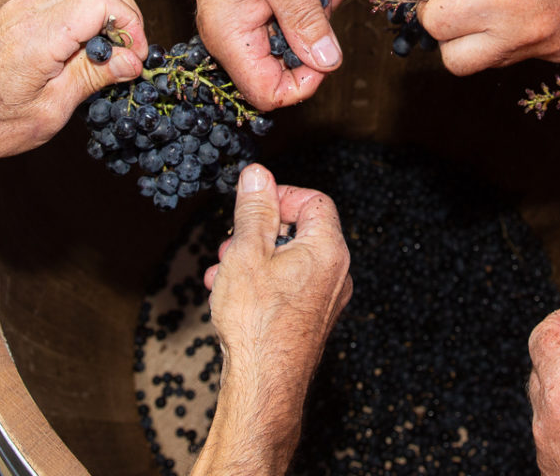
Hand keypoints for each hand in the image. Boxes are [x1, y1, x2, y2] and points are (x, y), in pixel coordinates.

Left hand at [0, 0, 146, 164]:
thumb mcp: (47, 112)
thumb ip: (92, 78)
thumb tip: (132, 61)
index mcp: (38, 36)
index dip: (130, 25)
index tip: (135, 58)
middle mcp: (28, 11)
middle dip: (125, 12)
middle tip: (128, 53)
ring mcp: (21, 8)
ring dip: (106, 14)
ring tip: (108, 56)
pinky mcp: (17, 13)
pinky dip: (86, 17)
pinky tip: (84, 53)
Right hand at [179, 0, 352, 109]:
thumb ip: (307, 22)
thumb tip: (328, 63)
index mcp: (229, 38)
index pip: (268, 94)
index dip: (304, 83)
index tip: (327, 52)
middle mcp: (228, 38)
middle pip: (279, 71)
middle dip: (314, 44)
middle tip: (331, 4)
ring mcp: (236, 23)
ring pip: (285, 44)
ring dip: (314, 20)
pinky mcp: (246, 7)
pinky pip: (280, 22)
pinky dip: (304, 7)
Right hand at [195, 164, 351, 475]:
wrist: (264, 385)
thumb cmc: (256, 321)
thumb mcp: (246, 253)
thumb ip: (254, 211)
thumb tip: (258, 175)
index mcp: (328, 249)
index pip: (314, 201)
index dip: (281, 196)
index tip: (251, 205)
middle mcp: (336, 273)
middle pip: (302, 231)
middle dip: (261, 231)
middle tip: (230, 242)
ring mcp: (326, 300)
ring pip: (291, 261)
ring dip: (254, 258)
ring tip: (222, 270)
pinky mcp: (312, 321)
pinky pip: (289, 287)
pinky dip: (262, 282)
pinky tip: (230, 295)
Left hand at [415, 0, 559, 74]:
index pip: (435, 24)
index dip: (431, 1)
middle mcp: (525, 29)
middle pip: (454, 60)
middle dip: (448, 31)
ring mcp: (546, 45)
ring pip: (483, 61)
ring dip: (477, 35)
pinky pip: (513, 56)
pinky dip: (506, 36)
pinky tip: (522, 4)